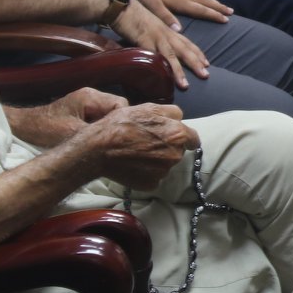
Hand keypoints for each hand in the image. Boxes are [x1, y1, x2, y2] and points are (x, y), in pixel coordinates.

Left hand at [9, 87, 129, 147]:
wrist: (22, 127)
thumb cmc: (44, 129)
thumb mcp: (72, 134)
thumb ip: (96, 135)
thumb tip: (117, 142)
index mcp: (91, 97)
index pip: (121, 106)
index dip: (123, 122)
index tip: (118, 138)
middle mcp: (92, 95)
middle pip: (118, 109)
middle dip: (116, 125)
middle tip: (111, 142)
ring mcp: (87, 102)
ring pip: (110, 114)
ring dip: (107, 128)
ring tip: (102, 142)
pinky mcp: (82, 111)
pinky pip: (100, 118)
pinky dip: (100, 129)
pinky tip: (93, 141)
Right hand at [78, 103, 198, 190]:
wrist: (99, 148)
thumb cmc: (122, 125)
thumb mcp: (148, 108)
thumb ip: (171, 112)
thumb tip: (181, 118)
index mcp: (178, 134)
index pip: (193, 139)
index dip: (184, 137)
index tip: (176, 138)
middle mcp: (175, 155)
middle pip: (178, 151)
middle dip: (168, 147)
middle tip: (148, 142)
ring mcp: (163, 172)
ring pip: (165, 165)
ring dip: (157, 160)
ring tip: (137, 153)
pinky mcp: (152, 184)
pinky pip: (154, 177)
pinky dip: (147, 173)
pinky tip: (134, 165)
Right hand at [110, 0, 211, 88]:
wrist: (121, 5)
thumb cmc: (135, 15)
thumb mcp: (152, 25)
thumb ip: (158, 37)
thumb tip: (162, 49)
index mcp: (168, 30)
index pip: (187, 42)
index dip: (197, 52)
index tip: (206, 63)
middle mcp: (165, 34)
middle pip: (184, 49)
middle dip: (196, 63)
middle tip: (206, 75)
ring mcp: (155, 37)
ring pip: (171, 55)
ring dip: (179, 70)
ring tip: (185, 84)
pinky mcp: (142, 40)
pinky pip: (152, 55)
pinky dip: (158, 65)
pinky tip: (163, 76)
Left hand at [125, 0, 231, 29]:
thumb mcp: (152, 5)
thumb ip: (166, 17)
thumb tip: (179, 30)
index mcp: (181, 1)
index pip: (201, 10)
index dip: (214, 15)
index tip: (226, 20)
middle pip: (206, 2)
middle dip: (219, 8)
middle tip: (231, 12)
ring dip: (213, 2)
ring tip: (222, 6)